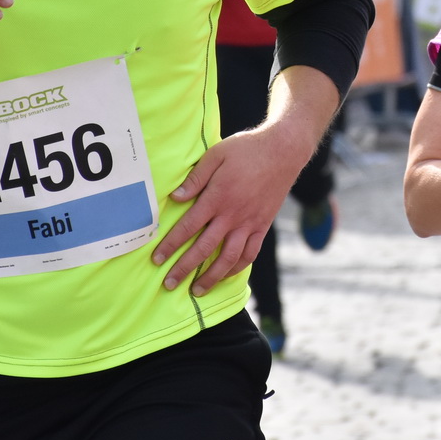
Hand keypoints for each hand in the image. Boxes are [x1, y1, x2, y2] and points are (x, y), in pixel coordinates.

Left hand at [152, 125, 315, 295]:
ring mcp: (249, 223)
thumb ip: (195, 178)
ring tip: (197, 290)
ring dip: (211, 277)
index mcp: (217, 197)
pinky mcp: (263, 226)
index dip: (170, 245)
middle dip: (184, 268)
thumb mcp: (216, 155)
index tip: (157, 259)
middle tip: (169, 284)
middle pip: (204, 249)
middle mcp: (232, 215)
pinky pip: (250, 253)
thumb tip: (175, 198)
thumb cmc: (246, 149)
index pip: (188, 227)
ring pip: (228, 258)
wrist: (283, 151)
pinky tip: (226, 275)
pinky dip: (237, 267)